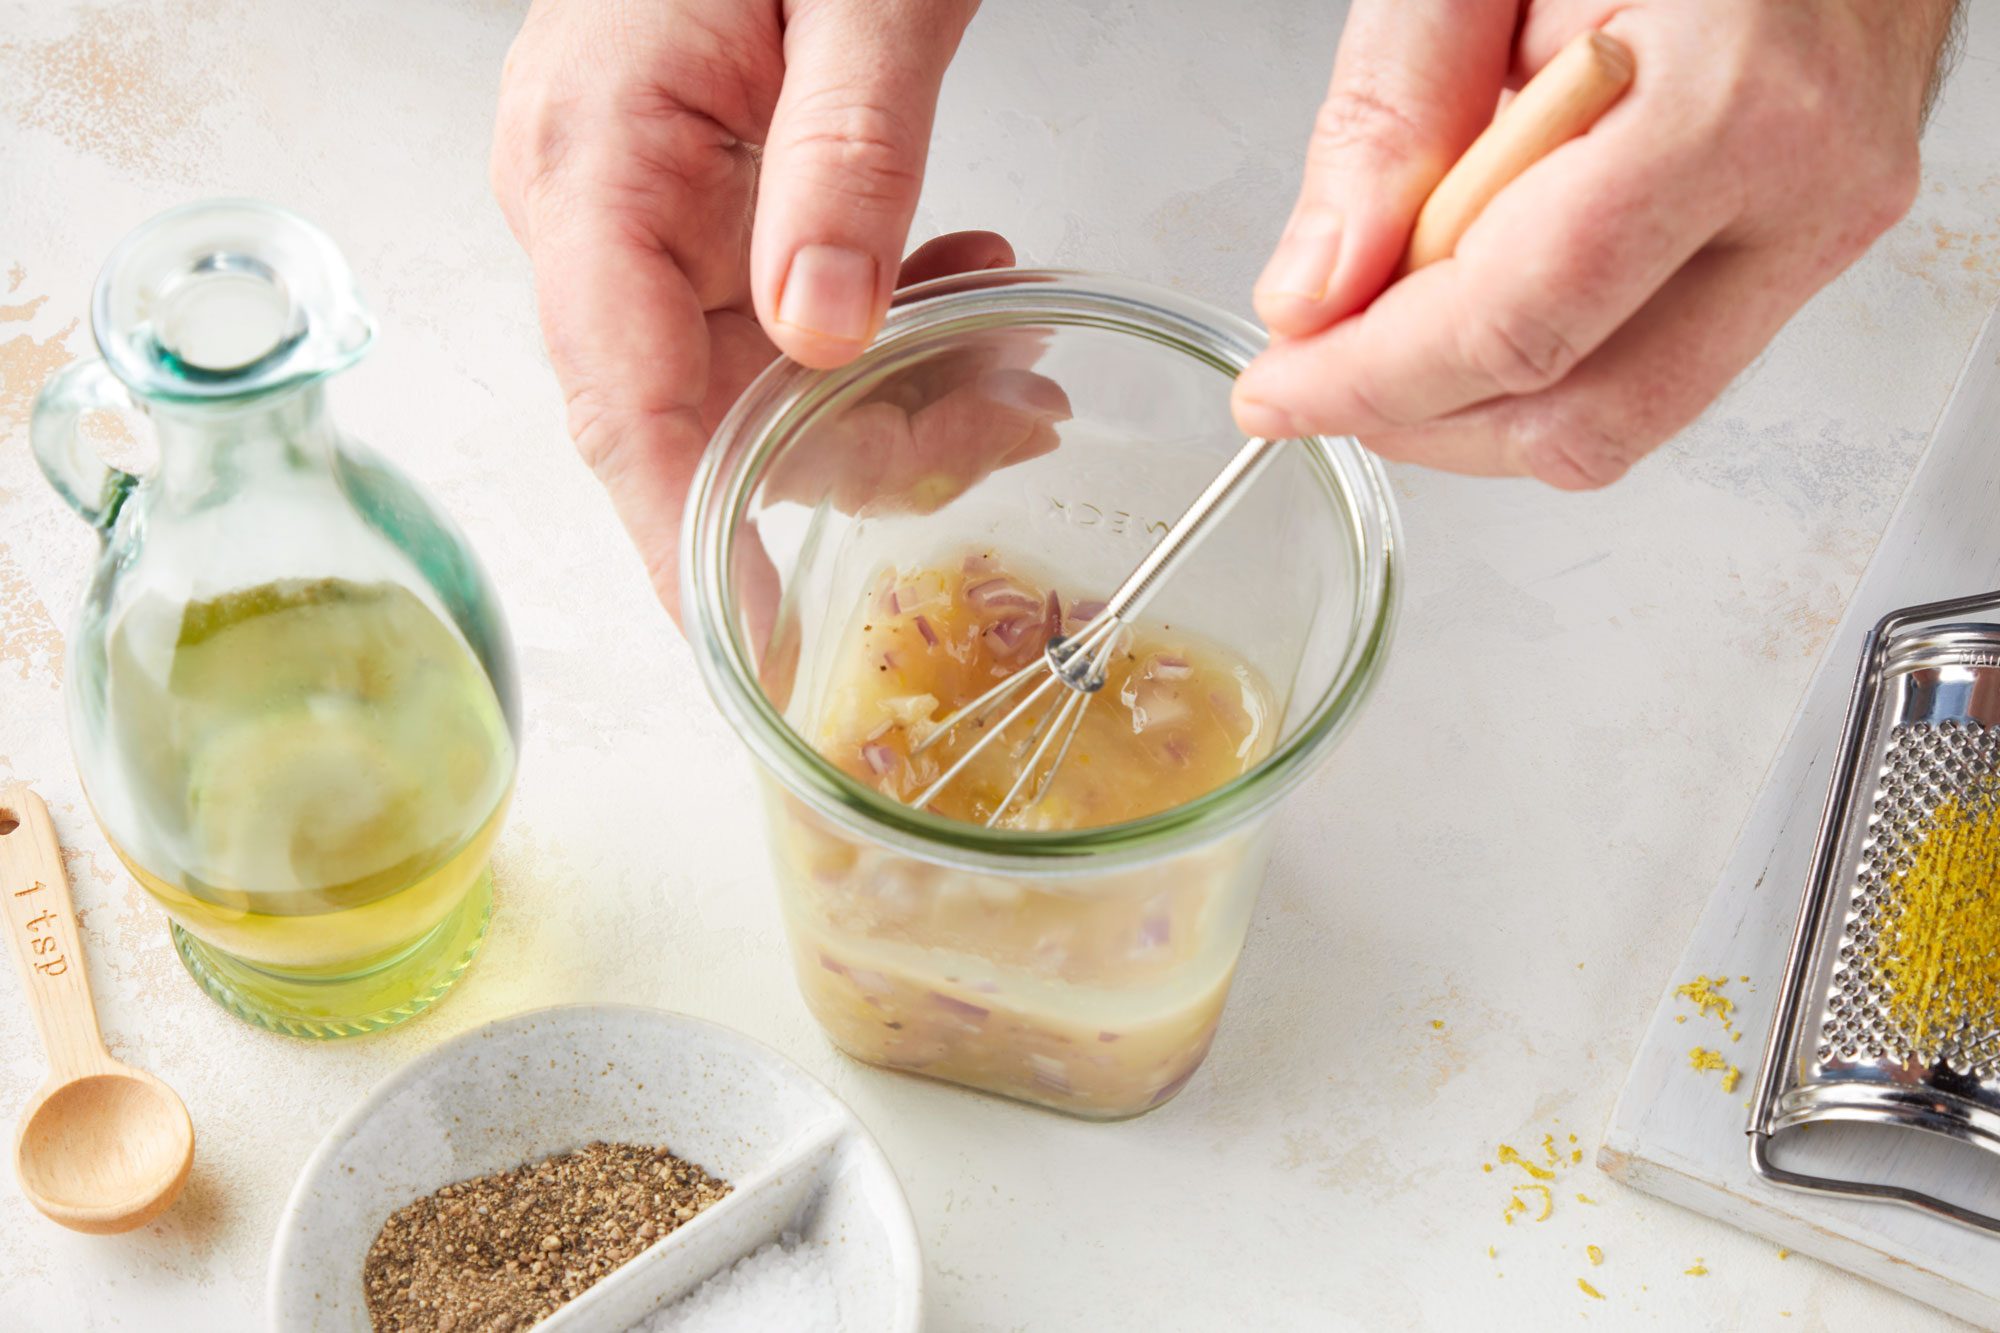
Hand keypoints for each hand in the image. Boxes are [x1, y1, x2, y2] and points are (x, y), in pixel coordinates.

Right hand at [490, 0, 998, 614]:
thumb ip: (844, 151)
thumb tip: (821, 336)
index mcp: (594, 156)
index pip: (623, 404)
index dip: (692, 543)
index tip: (755, 661)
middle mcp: (594, 200)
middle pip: (706, 412)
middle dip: (864, 451)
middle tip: (1012, 427)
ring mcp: (642, 205)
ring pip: (760, 379)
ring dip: (899, 392)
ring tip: (1022, 364)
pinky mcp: (704, 199)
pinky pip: (783, 316)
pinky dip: (889, 328)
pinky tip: (973, 297)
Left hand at [1233, 0, 1961, 488]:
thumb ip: (1390, 113)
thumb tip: (1316, 292)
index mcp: (1727, 103)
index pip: (1517, 324)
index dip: (1373, 383)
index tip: (1279, 393)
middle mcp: (1801, 195)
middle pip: (1577, 418)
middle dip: (1421, 419)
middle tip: (1323, 367)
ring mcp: (1816, 238)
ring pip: (1617, 423)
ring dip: (1475, 401)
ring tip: (1403, 300)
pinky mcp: (1806, 258)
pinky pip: (1650, 372)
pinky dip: (1541, 357)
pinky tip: (1487, 276)